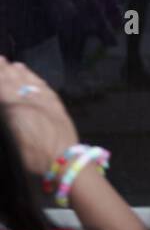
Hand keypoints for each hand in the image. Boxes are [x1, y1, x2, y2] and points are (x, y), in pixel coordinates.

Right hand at [0, 57, 78, 174]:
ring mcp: (43, 101)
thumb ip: (9, 113)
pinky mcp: (57, 105)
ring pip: (29, 82)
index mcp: (13, 110)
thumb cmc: (33, 162)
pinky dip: (35, 79)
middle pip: (14, 82)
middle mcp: (27, 101)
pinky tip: (31, 76)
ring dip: (19, 72)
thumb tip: (7, 106)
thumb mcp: (14, 142)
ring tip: (11, 64)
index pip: (3, 88)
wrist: (64, 164)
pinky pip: (43, 87)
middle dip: (4, 71)